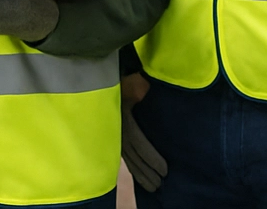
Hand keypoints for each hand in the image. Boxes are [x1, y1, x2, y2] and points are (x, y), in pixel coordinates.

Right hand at [121, 73, 166, 191]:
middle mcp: (117, 131)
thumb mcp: (135, 86)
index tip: (165, 170)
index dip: (152, 158)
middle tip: (160, 185)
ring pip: (128, 159)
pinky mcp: (112, 137)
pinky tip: (139, 175)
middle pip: (133, 157)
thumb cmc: (123, 81)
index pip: (139, 144)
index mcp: (124, 119)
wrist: (100, 79)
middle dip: (147, 173)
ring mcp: (113, 135)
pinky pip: (123, 156)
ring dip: (140, 174)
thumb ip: (143, 94)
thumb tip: (154, 99)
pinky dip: (132, 167)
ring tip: (153, 187)